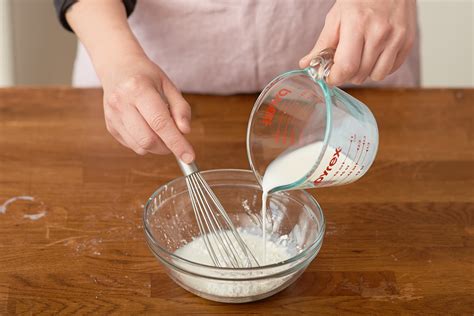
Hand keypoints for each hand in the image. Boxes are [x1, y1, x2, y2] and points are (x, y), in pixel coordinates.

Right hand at [101, 54, 194, 161]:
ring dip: (157, 146)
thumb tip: (185, 132)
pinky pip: (132, 145)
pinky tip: (146, 127)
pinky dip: (145, 144)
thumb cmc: (146, 75)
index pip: (160, 123)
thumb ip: (180, 108)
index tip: (189, 157)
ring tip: (159, 128)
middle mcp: (122, 103)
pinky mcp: (110, 126)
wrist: (117, 66)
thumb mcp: (169, 85)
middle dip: (167, 147)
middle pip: (148, 139)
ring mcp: (113, 116)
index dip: (176, 143)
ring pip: (140, 147)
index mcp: (138, 89)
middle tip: (175, 139)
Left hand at [299, 0, 416, 85]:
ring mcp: (396, 38)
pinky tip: (375, 53)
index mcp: (357, 24)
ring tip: (361, 56)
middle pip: (360, 74)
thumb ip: (322, 44)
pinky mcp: (408, 42)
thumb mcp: (336, 17)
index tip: (330, 76)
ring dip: (365, 72)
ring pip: (376, 76)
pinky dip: (380, 67)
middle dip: (348, 74)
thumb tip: (307, 65)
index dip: (335, 77)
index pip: (346, 67)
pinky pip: (391, 70)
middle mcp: (380, 32)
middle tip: (344, 62)